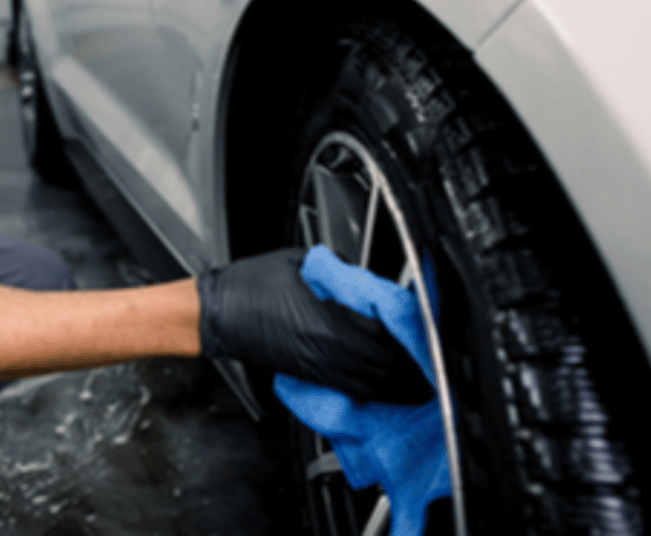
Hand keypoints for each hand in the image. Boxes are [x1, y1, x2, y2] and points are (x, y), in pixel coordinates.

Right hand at [197, 247, 431, 404]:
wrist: (216, 314)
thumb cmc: (249, 287)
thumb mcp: (298, 262)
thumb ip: (338, 271)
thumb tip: (364, 278)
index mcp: (327, 324)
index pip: (385, 339)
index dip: (411, 337)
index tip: (426, 328)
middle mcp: (327, 353)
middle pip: (386, 370)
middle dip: (414, 367)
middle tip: (433, 358)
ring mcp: (319, 368)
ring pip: (373, 385)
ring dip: (399, 383)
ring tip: (420, 376)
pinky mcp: (311, 375)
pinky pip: (354, 388)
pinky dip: (377, 387)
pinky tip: (387, 381)